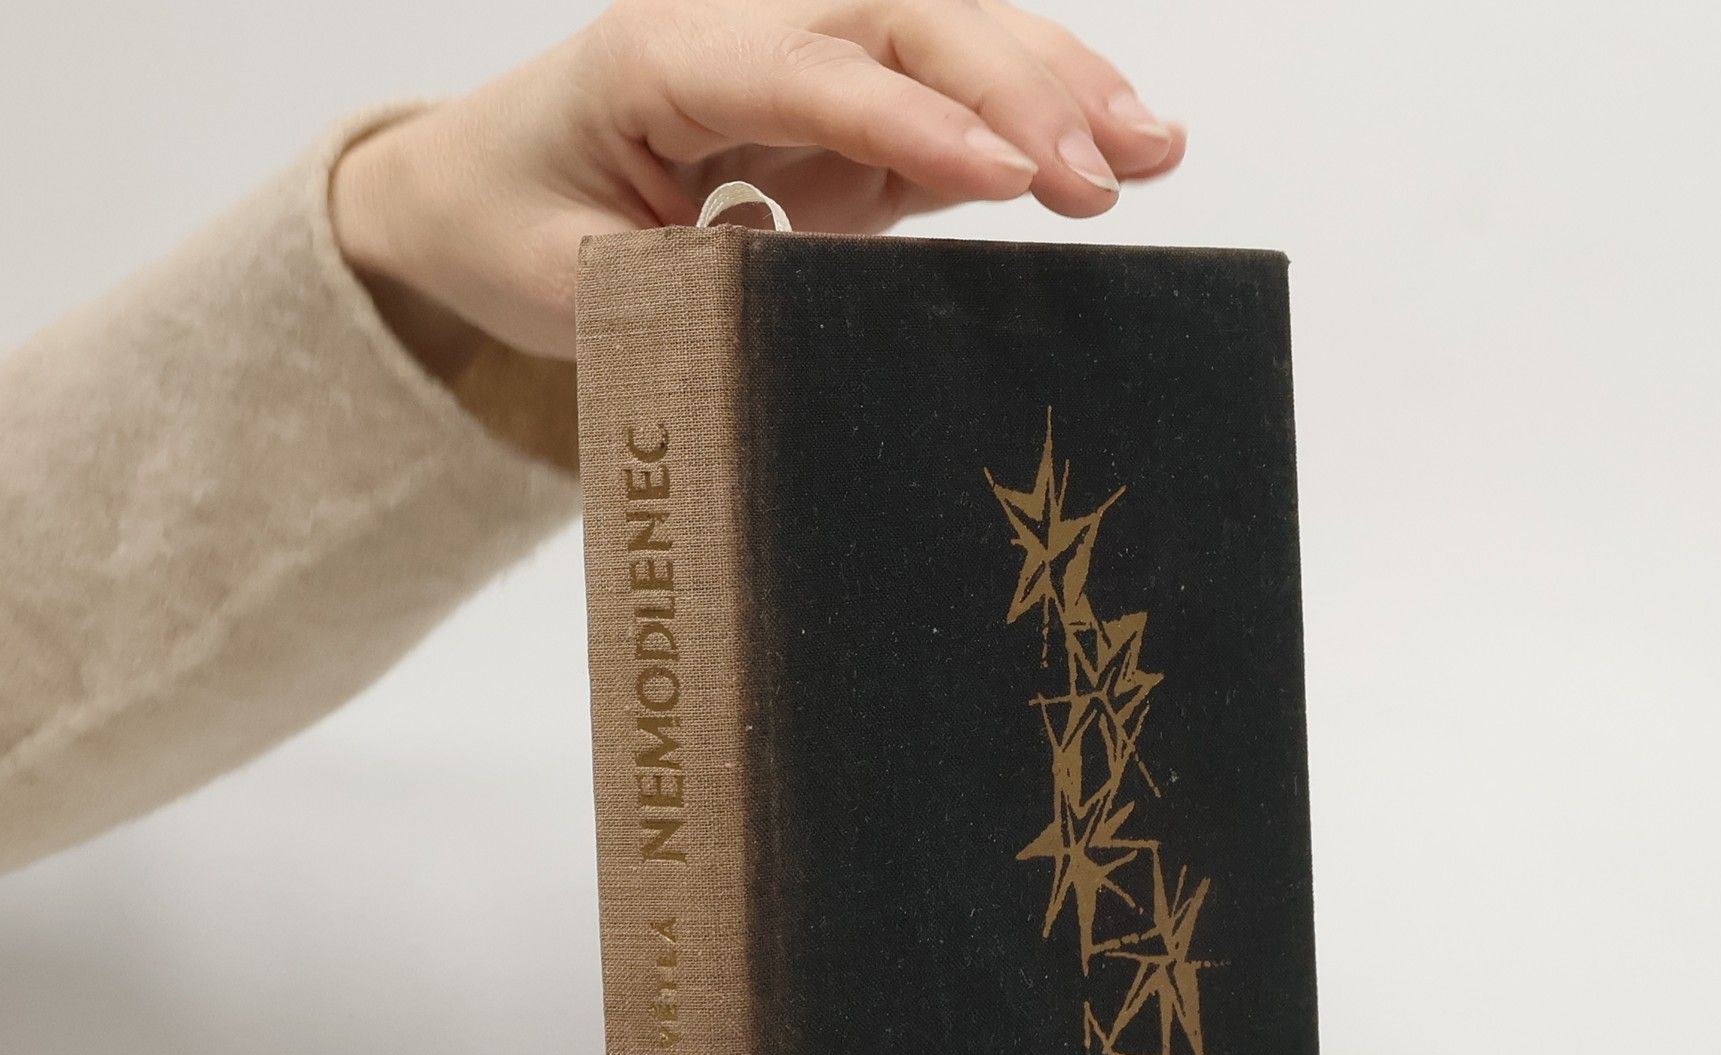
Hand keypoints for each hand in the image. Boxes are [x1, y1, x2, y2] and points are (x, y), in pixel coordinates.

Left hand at [330, 0, 1184, 361]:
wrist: (480, 191)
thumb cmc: (510, 227)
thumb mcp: (562, 280)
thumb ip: (665, 283)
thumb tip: (795, 282)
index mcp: (660, 57)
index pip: (809, 67)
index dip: (913, 116)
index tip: (1005, 172)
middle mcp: (744, 32)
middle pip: (905, 24)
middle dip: (1018, 89)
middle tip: (1111, 170)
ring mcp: (805, 69)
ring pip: (948, 42)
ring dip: (1057, 89)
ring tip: (1158, 147)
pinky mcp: (845, 123)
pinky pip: (953, 107)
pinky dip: (1035, 125)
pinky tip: (1118, 149)